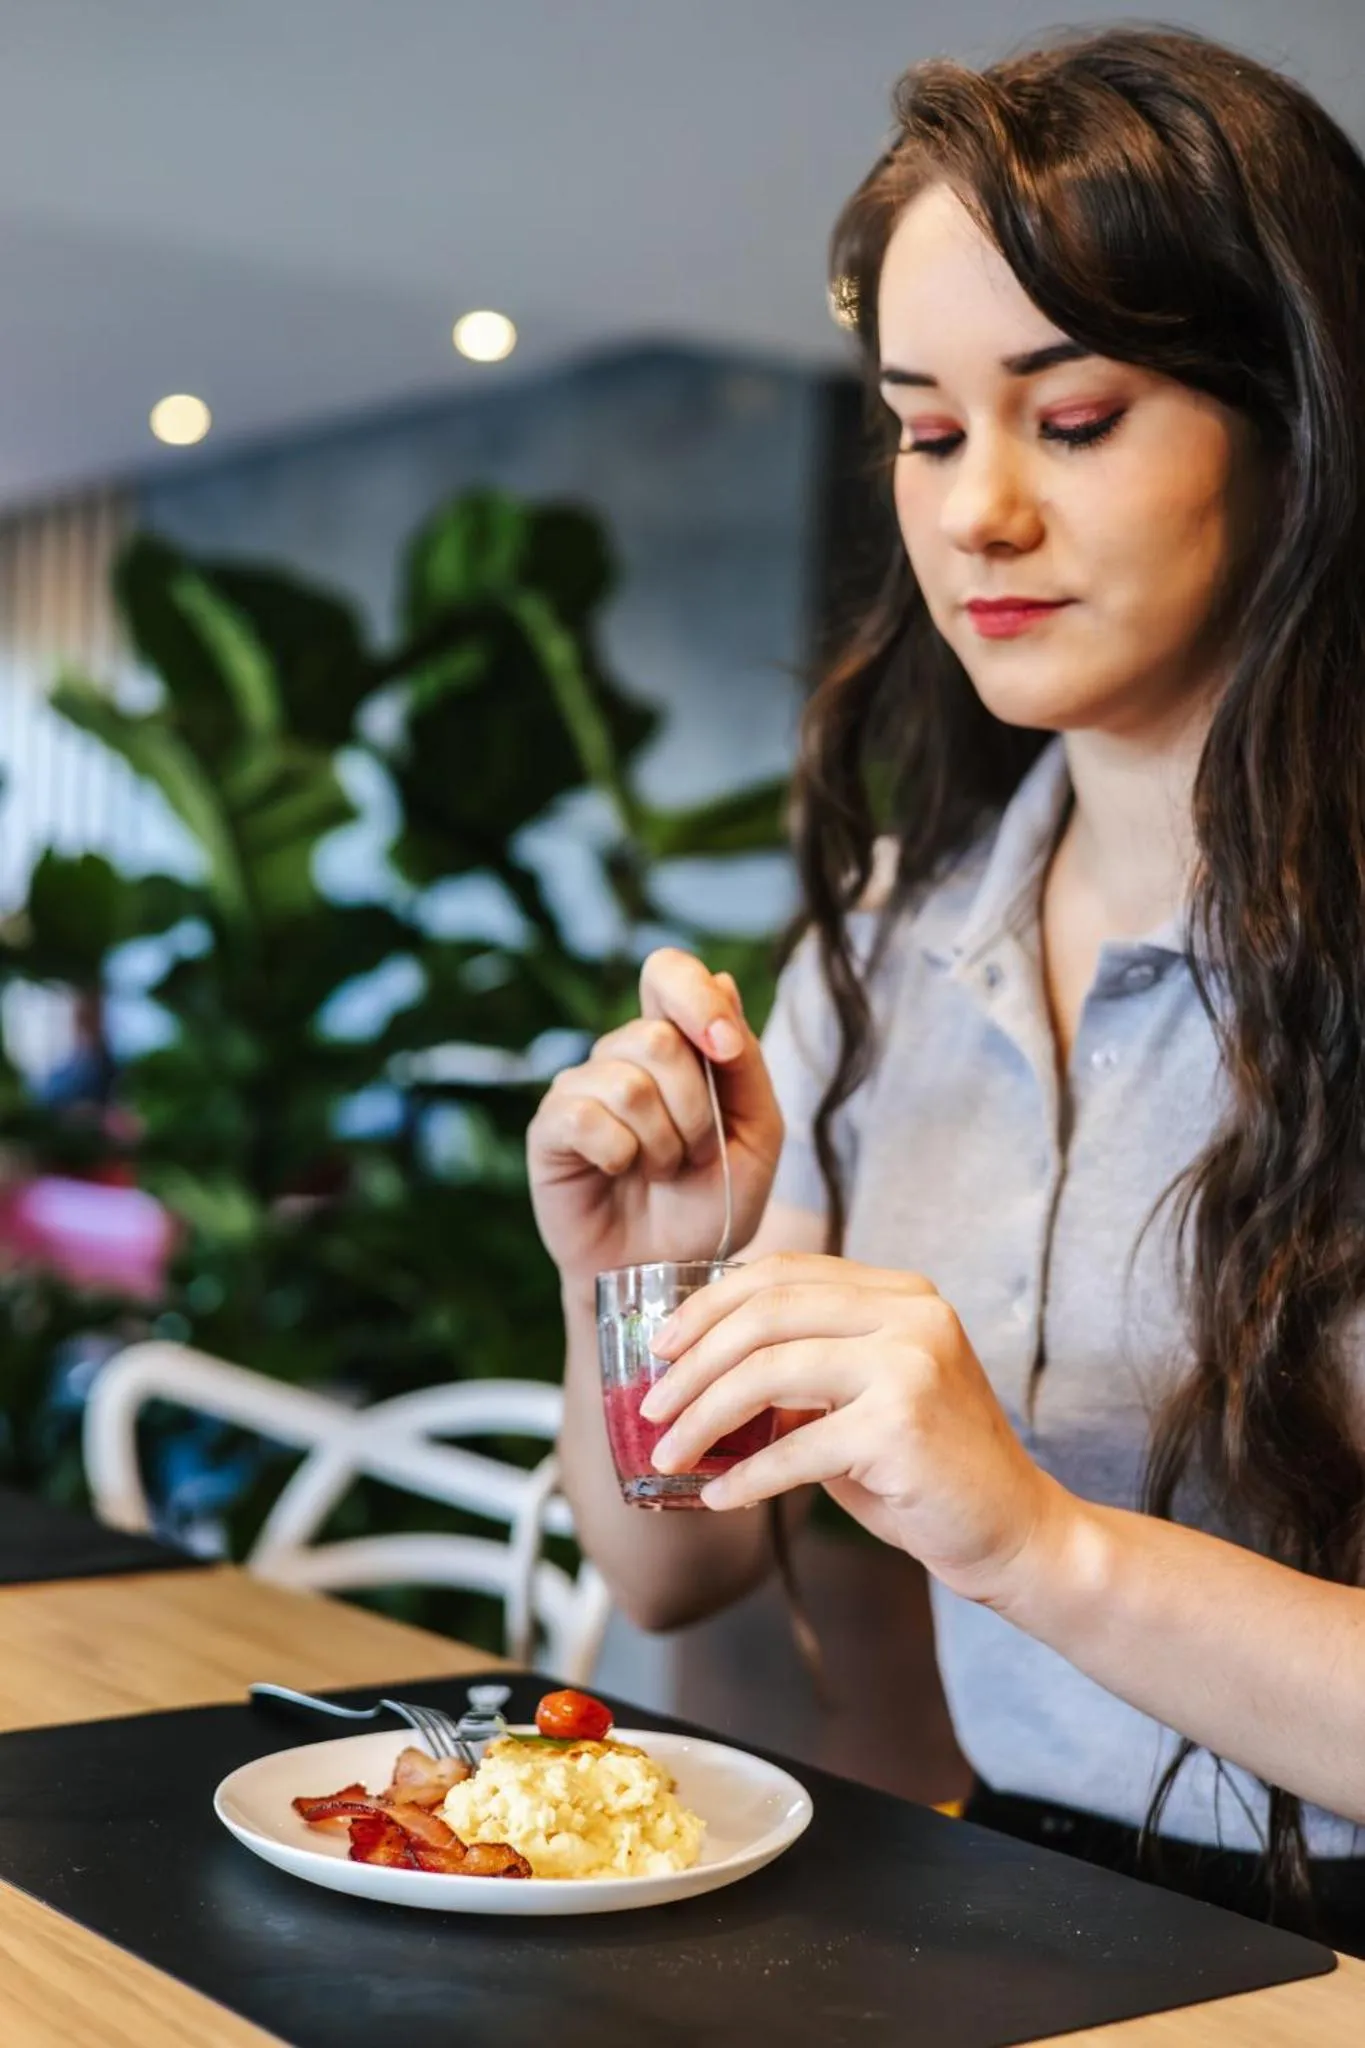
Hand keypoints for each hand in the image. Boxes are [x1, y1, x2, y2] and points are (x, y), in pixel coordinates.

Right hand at [527, 949, 783, 1291]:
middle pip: (658, 1037)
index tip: (726, 1050)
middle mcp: (623, 1054)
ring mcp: (581, 1087)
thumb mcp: (758, 1132)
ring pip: (629, 1083)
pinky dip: (621, 1155)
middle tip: (696, 1153)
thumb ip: (745, 1061)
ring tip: (662, 1171)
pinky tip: (621, 1173)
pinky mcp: (550, 1128)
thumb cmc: (713, 1201)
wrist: (671, 1273)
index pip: (669, 971)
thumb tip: (721, 979)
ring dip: (664, 1142)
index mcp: (676, 1042)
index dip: (696, 998)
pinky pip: (587, 1118)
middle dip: (696, 1109)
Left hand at [640, 1253, 1070, 1605]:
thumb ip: (802, 1367)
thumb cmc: (928, 1468)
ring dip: (703, 1418)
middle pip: (766, 1313)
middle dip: (693, 1362)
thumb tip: (694, 1372)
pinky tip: (716, 1495)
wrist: (1016, 1532)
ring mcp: (911, 1365)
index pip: (784, 1272)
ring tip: (668, 1453)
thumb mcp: (863, 1397)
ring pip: (768, 1371)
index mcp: (901, 1293)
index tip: (662, 1345)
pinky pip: (794, 1448)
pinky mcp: (902, 1426)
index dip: (710, 1303)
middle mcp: (911, 1313)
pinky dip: (745, 1477)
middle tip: (650, 1406)